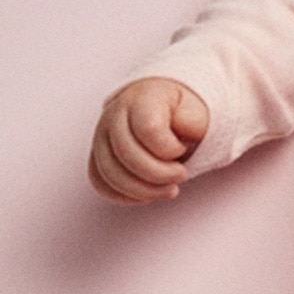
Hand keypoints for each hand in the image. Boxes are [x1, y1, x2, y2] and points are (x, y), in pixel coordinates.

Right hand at [89, 77, 209, 202]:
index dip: (169, 149)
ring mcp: (101, 136)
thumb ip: (192, 119)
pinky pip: (100, 182)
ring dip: (143, 190)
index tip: (182, 150)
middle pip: (126, 154)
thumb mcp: (196, 110)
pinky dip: (125, 195)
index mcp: (142, 98)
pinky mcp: (97, 155)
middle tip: (180, 174)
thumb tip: (181, 128)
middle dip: (159, 174)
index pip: (148, 129)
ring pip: (109, 173)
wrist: (163, 109)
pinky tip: (147, 194)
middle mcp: (115, 115)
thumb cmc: (180, 112)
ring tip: (167, 189)